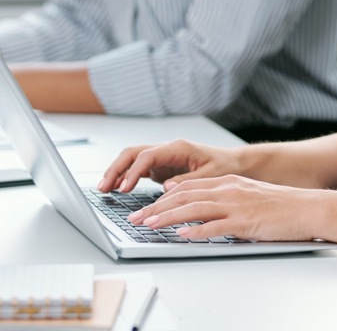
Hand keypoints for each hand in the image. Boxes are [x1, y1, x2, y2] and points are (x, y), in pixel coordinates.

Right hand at [97, 139, 243, 193]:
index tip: (125, 188)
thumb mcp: (210, 175)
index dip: (134, 172)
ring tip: (104, 189)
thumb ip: (188, 180)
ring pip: (132, 160)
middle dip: (116, 169)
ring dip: (117, 172)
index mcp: (177, 148)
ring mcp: (162, 158)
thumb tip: (166, 187)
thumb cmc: (224, 166)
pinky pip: (138, 169)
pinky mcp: (161, 167)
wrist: (232, 163)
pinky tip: (117, 189)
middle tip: (103, 188)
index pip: (147, 156)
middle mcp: (166, 149)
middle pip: (133, 153)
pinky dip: (126, 177)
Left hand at [125, 175, 332, 242]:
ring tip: (149, 225)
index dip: (163, 198)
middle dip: (156, 207)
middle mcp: (228, 189)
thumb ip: (225, 201)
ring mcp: (236, 205)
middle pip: (184, 196)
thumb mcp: (248, 196)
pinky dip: (195, 231)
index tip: (146, 207)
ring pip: (193, 208)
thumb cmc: (281, 205)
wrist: (308, 208)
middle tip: (137, 218)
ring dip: (167, 218)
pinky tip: (181, 235)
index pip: (187, 187)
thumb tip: (202, 215)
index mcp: (228, 182)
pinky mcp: (245, 221)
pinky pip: (215, 226)